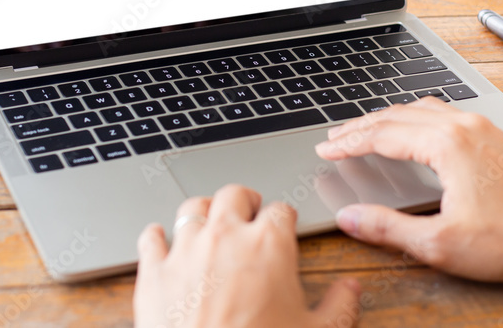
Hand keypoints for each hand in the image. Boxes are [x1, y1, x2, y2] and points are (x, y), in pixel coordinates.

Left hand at [134, 184, 361, 327]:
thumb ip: (340, 307)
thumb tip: (352, 290)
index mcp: (269, 246)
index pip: (281, 210)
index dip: (284, 218)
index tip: (284, 226)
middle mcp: (226, 237)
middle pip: (234, 194)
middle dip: (245, 202)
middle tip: (250, 214)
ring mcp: (185, 252)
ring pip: (192, 208)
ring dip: (204, 213)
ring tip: (210, 224)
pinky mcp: (153, 273)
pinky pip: (150, 238)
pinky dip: (157, 237)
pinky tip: (161, 242)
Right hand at [314, 98, 502, 281]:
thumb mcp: (440, 243)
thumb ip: (388, 228)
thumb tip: (350, 216)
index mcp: (447, 143)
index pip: (382, 134)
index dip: (348, 143)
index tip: (325, 150)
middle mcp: (463, 125)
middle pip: (397, 114)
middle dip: (361, 126)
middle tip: (334, 138)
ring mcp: (481, 127)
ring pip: (420, 108)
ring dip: (387, 118)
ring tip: (363, 131)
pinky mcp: (493, 136)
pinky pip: (442, 112)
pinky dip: (413, 118)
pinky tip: (409, 130)